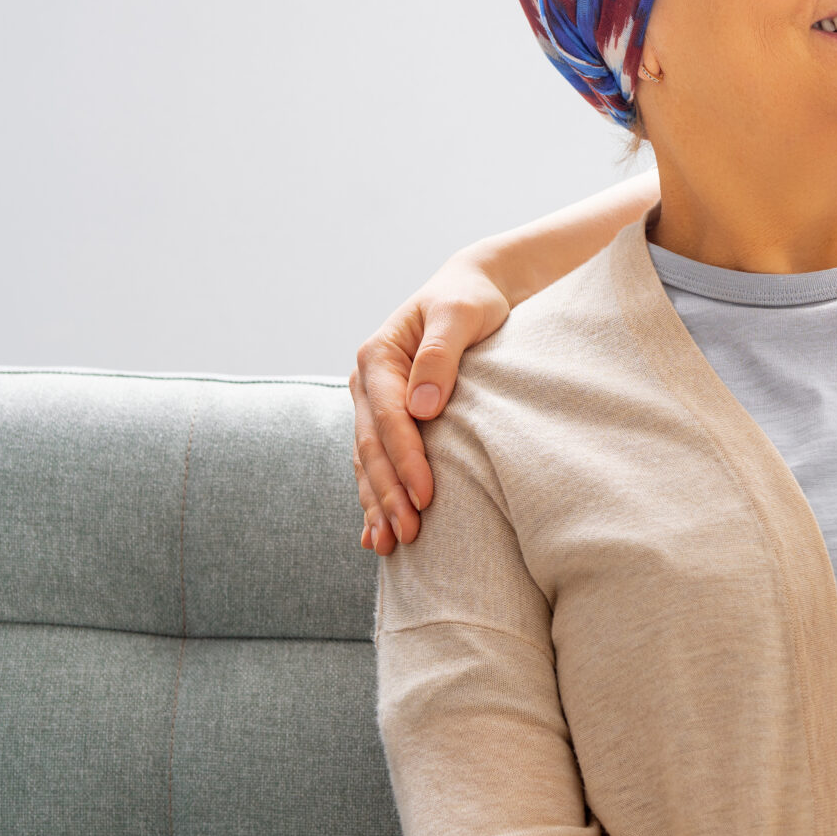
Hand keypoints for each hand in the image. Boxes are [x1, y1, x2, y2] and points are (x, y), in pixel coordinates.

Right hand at [351, 256, 509, 553]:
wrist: (470, 290)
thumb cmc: (470, 300)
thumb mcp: (460, 314)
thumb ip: (441, 355)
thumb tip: (423, 407)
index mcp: (377, 357)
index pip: (388, 418)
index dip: (405, 459)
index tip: (425, 496)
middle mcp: (366, 383)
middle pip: (373, 448)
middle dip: (389, 494)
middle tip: (409, 535)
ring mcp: (372, 404)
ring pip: (369, 463)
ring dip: (378, 504)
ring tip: (392, 545)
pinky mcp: (386, 419)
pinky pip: (375, 464)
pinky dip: (375, 498)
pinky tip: (374, 535)